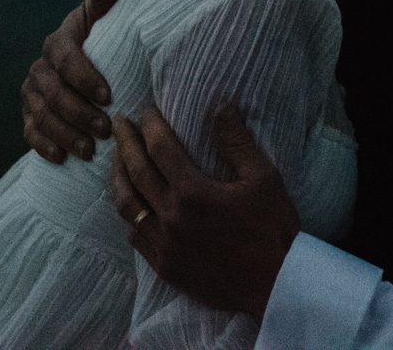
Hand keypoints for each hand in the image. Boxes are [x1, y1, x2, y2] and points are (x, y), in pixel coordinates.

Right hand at [21, 0, 119, 161]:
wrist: (99, 61)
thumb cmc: (111, 38)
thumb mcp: (111, 17)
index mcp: (60, 40)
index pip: (65, 57)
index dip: (84, 77)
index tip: (109, 96)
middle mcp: (41, 66)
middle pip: (53, 92)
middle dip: (78, 113)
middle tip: (105, 130)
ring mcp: (32, 92)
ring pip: (41, 115)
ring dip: (64, 134)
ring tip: (89, 151)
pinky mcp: (30, 113)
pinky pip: (29, 131)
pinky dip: (43, 146)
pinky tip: (61, 158)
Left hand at [109, 103, 299, 316]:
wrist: (276, 285)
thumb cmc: (273, 229)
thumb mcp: (264, 178)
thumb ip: (238, 142)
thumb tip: (220, 107)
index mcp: (193, 193)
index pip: (160, 149)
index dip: (150, 126)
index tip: (146, 110)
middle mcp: (171, 218)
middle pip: (136, 172)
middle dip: (125, 143)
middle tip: (119, 124)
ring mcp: (165, 245)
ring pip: (127, 206)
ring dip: (118, 177)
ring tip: (117, 159)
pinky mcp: (166, 267)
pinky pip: (135, 237)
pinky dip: (129, 215)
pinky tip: (131, 204)